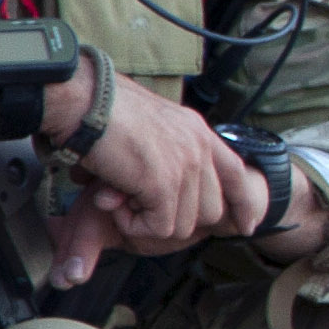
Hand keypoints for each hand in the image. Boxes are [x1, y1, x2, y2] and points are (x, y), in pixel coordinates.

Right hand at [39, 75, 265, 281]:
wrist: (83, 101)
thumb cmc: (101, 111)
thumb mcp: (152, 127)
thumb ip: (171, 150)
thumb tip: (174, 189)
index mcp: (198, 130)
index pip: (238, 173)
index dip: (244, 204)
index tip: (246, 226)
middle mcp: (199, 146)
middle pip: (212, 210)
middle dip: (177, 218)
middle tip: (136, 205)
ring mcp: (185, 165)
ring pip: (185, 224)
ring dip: (149, 221)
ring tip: (119, 198)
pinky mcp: (164, 183)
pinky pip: (160, 227)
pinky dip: (134, 225)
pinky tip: (113, 203)